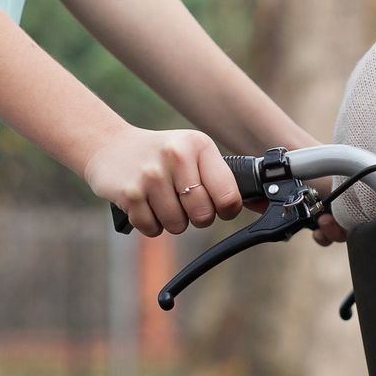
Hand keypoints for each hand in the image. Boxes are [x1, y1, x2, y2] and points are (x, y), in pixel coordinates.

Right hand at [84, 127, 243, 236]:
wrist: (110, 146)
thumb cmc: (162, 157)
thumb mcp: (195, 155)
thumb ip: (224, 179)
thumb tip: (264, 205)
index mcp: (199, 146)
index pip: (229, 197)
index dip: (226, 209)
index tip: (217, 205)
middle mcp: (175, 156)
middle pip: (203, 216)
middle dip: (195, 216)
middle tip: (182, 200)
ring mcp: (151, 175)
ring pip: (177, 226)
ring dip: (171, 220)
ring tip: (160, 197)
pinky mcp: (129, 193)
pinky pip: (152, 229)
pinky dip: (150, 223)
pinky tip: (143, 202)